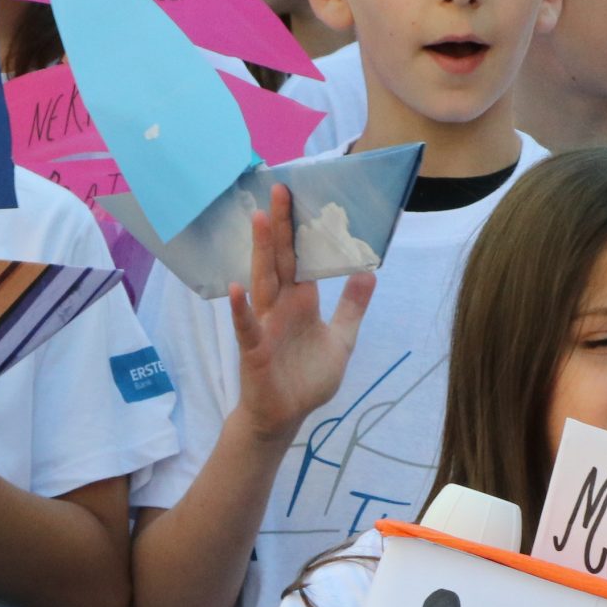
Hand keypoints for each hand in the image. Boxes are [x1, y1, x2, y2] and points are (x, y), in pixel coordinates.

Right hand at [230, 184, 374, 444]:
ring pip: (262, 282)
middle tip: (279, 189)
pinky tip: (236, 290)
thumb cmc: (306, 379)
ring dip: (260, 252)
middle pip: (280, 260)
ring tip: (257, 219)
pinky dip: (241, 310)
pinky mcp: (254, 350)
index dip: (302, 230)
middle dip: (279, 226)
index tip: (303, 196)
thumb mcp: (341, 340)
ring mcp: (265, 325)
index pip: (301, 258)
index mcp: (301, 302)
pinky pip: (247, 327)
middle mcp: (281, 307)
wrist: (283, 418)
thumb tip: (370, 273)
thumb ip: (352, 307)